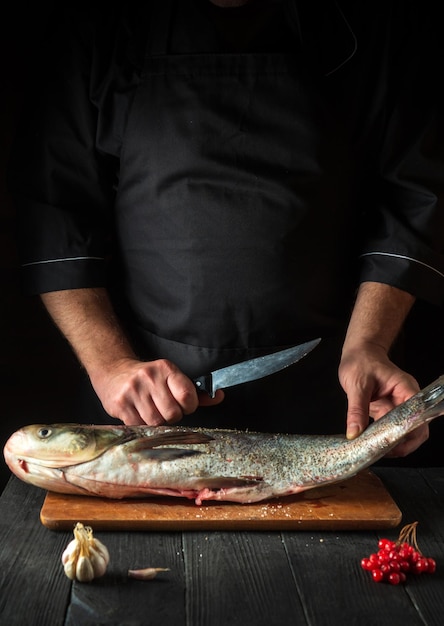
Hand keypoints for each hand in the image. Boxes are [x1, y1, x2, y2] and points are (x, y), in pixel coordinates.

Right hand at [91, 357, 223, 425]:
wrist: (113, 370)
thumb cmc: (148, 378)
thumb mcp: (171, 378)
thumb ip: (195, 391)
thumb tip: (219, 397)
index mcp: (166, 369)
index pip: (186, 395)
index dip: (188, 406)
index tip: (183, 405)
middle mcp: (149, 377)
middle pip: (172, 414)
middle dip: (172, 417)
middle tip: (165, 410)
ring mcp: (133, 391)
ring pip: (155, 422)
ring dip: (157, 423)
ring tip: (152, 412)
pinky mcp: (120, 404)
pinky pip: (138, 426)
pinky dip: (142, 425)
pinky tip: (140, 415)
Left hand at [339, 342, 427, 456]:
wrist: (358, 352)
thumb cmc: (360, 361)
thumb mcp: (356, 385)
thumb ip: (356, 410)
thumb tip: (354, 433)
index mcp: (406, 390)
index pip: (417, 416)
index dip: (410, 433)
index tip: (395, 445)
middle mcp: (405, 399)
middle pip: (415, 428)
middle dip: (402, 443)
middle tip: (383, 452)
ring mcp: (396, 406)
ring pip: (401, 431)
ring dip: (391, 442)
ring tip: (375, 451)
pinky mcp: (386, 410)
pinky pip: (388, 428)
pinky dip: (381, 437)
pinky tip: (370, 444)